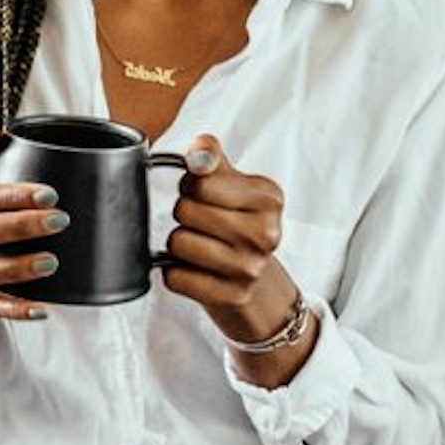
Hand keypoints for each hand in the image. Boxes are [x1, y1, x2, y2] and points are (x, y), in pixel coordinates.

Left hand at [162, 134, 301, 349]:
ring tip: (199, 245)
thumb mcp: (233, 184)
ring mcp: (251, 268)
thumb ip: (212, 158)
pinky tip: (194, 269)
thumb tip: (200, 147)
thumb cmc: (237, 222)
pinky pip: (175, 277)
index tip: (201, 193)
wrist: (257, 281)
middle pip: (185, 211)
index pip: (200, 180)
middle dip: (183, 213)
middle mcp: (266, 234)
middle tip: (200, 222)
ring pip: (177, 243)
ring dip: (178, 244)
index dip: (190, 184)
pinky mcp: (232, 296)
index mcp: (268, 198)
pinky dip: (175, 272)